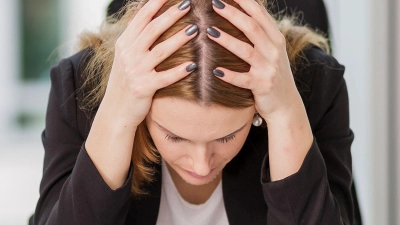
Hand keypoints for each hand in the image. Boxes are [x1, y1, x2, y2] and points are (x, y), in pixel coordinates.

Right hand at [103, 0, 197, 126]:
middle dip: (170, 15)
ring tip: (195, 29)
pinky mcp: (144, 88)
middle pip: (152, 30)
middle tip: (188, 4)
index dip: (155, 4)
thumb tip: (151, 17)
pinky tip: (194, 65)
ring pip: (159, 51)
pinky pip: (165, 77)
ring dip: (178, 39)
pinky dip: (179, 71)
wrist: (115, 111)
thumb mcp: (125, 57)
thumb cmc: (125, 82)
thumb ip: (137, 38)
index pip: (141, 18)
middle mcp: (128, 55)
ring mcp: (136, 72)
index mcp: (124, 44)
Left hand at [208, 0, 302, 123]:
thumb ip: (261, 32)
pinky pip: (243, 79)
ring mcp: (269, 69)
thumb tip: (243, 11)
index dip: (244, 1)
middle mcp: (274, 51)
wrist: (286, 104)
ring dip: (226, 40)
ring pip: (246, 51)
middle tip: (214, 3)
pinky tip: (215, 70)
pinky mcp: (262, 86)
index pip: (260, 14)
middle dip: (232, 14)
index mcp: (276, 39)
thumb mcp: (272, 50)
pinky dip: (229, 75)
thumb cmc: (273, 74)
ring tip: (209, 31)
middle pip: (252, 27)